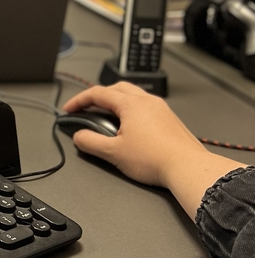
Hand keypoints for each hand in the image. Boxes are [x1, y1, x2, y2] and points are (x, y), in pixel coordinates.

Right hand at [62, 82, 239, 218]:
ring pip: (133, 96)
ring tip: (107, 116)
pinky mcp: (170, 120)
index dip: (79, 100)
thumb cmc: (156, 159)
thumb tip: (79, 137)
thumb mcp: (113, 153)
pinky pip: (146, 107)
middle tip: (87, 108)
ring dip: (116, 102)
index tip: (70, 109)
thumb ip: (90, 142)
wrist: (188, 168)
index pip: (98, 94)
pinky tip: (130, 127)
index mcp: (131, 104)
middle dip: (98, 96)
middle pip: (117, 88)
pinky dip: (131, 110)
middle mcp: (147, 102)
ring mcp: (161, 109)